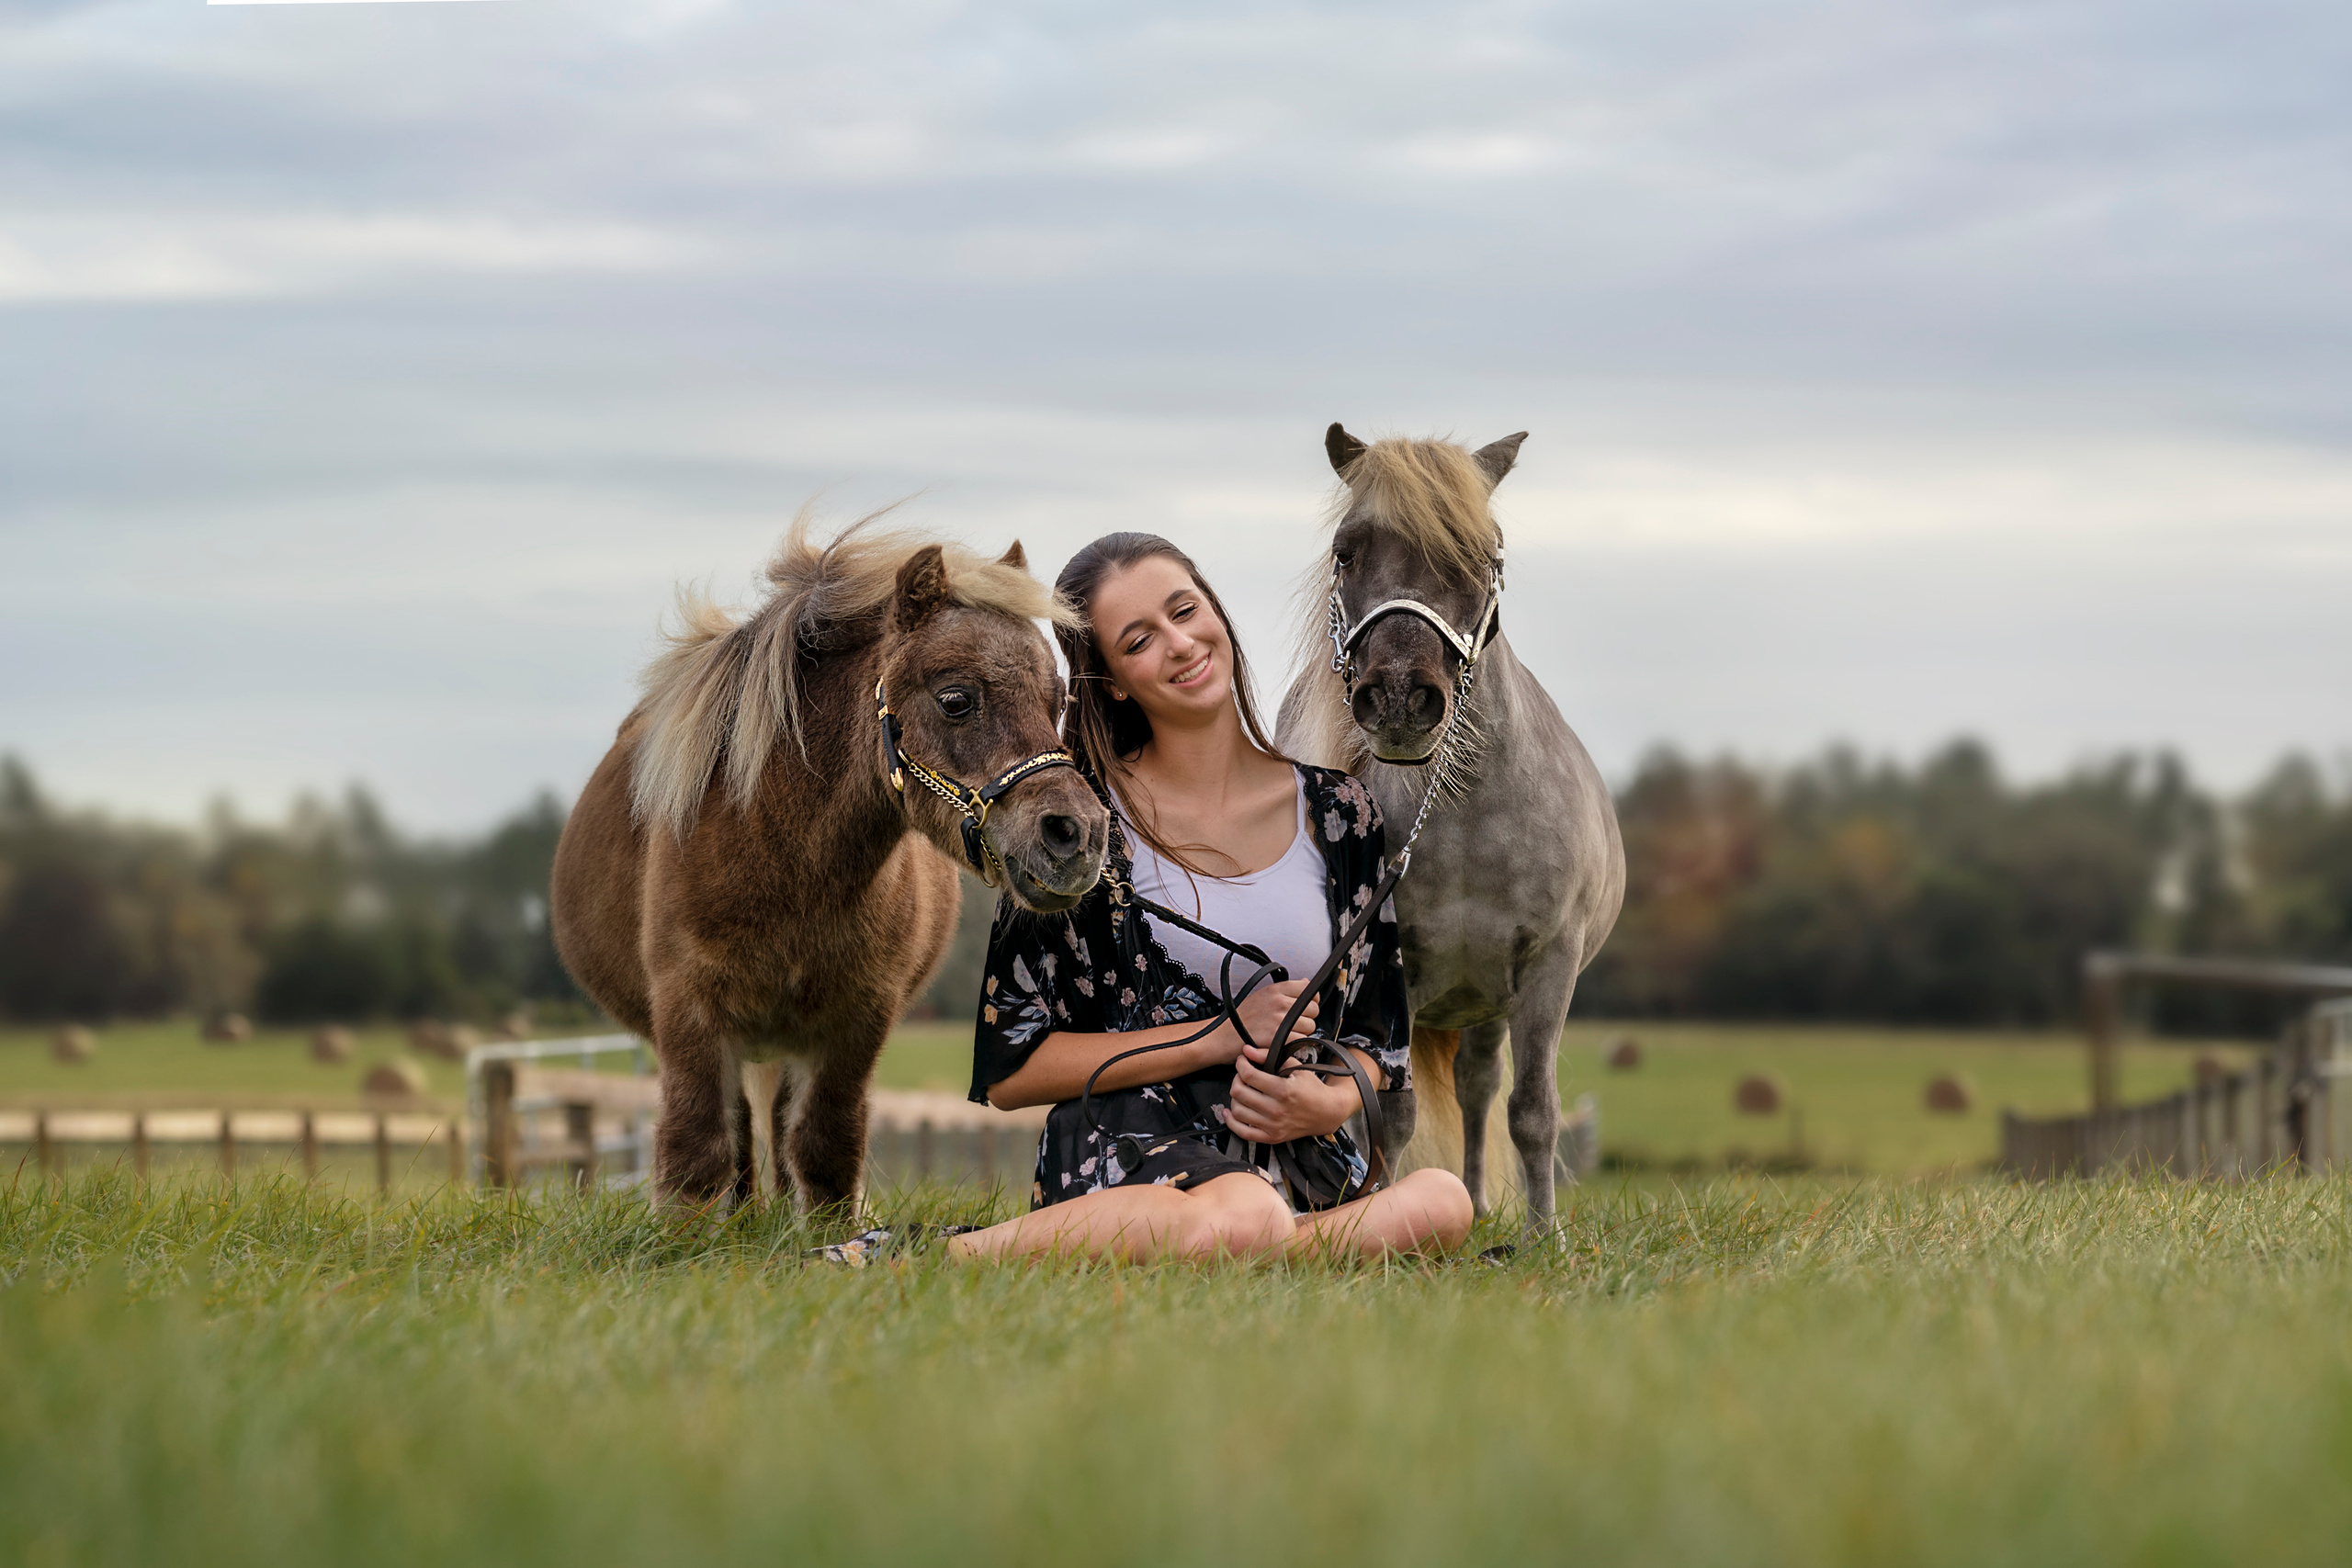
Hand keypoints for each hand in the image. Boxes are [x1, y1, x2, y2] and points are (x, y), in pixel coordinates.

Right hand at [1216, 979, 1316, 1063]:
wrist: (1221, 1036)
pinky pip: (1301, 1040)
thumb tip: (1307, 983)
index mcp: (1276, 989)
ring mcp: (1279, 1020)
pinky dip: (1296, 1045)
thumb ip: (1285, 990)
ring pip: (1310, 1027)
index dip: (1310, 1001)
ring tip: (1285, 1035)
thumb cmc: (1240, 1018)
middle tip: (1292, 1025)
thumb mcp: (1262, 995)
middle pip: (1313, 1010)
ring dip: (1302, 1033)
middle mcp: (1279, 1002)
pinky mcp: (1278, 1038)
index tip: (1303, 1009)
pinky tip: (1283, 1044)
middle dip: (1306, 1018)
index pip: (1309, 991)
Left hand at [1222, 1041, 1358, 1143]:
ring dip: (1235, 1098)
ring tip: (1241, 1091)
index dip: (1241, 1064)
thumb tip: (1248, 1050)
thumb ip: (1269, 1056)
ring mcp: (1273, 1126)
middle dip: (1236, 1079)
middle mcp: (1276, 1110)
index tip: (1242, 1061)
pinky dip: (1232, 1122)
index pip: (1249, 1075)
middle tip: (1242, 1075)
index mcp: (1283, 1090)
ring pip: (1238, 1111)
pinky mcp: (1272, 1137)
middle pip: (1239, 1093)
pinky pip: (1243, 1133)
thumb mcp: (1296, 1066)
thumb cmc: (1312, 1088)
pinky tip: (1231, 1112)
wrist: (1327, 1112)